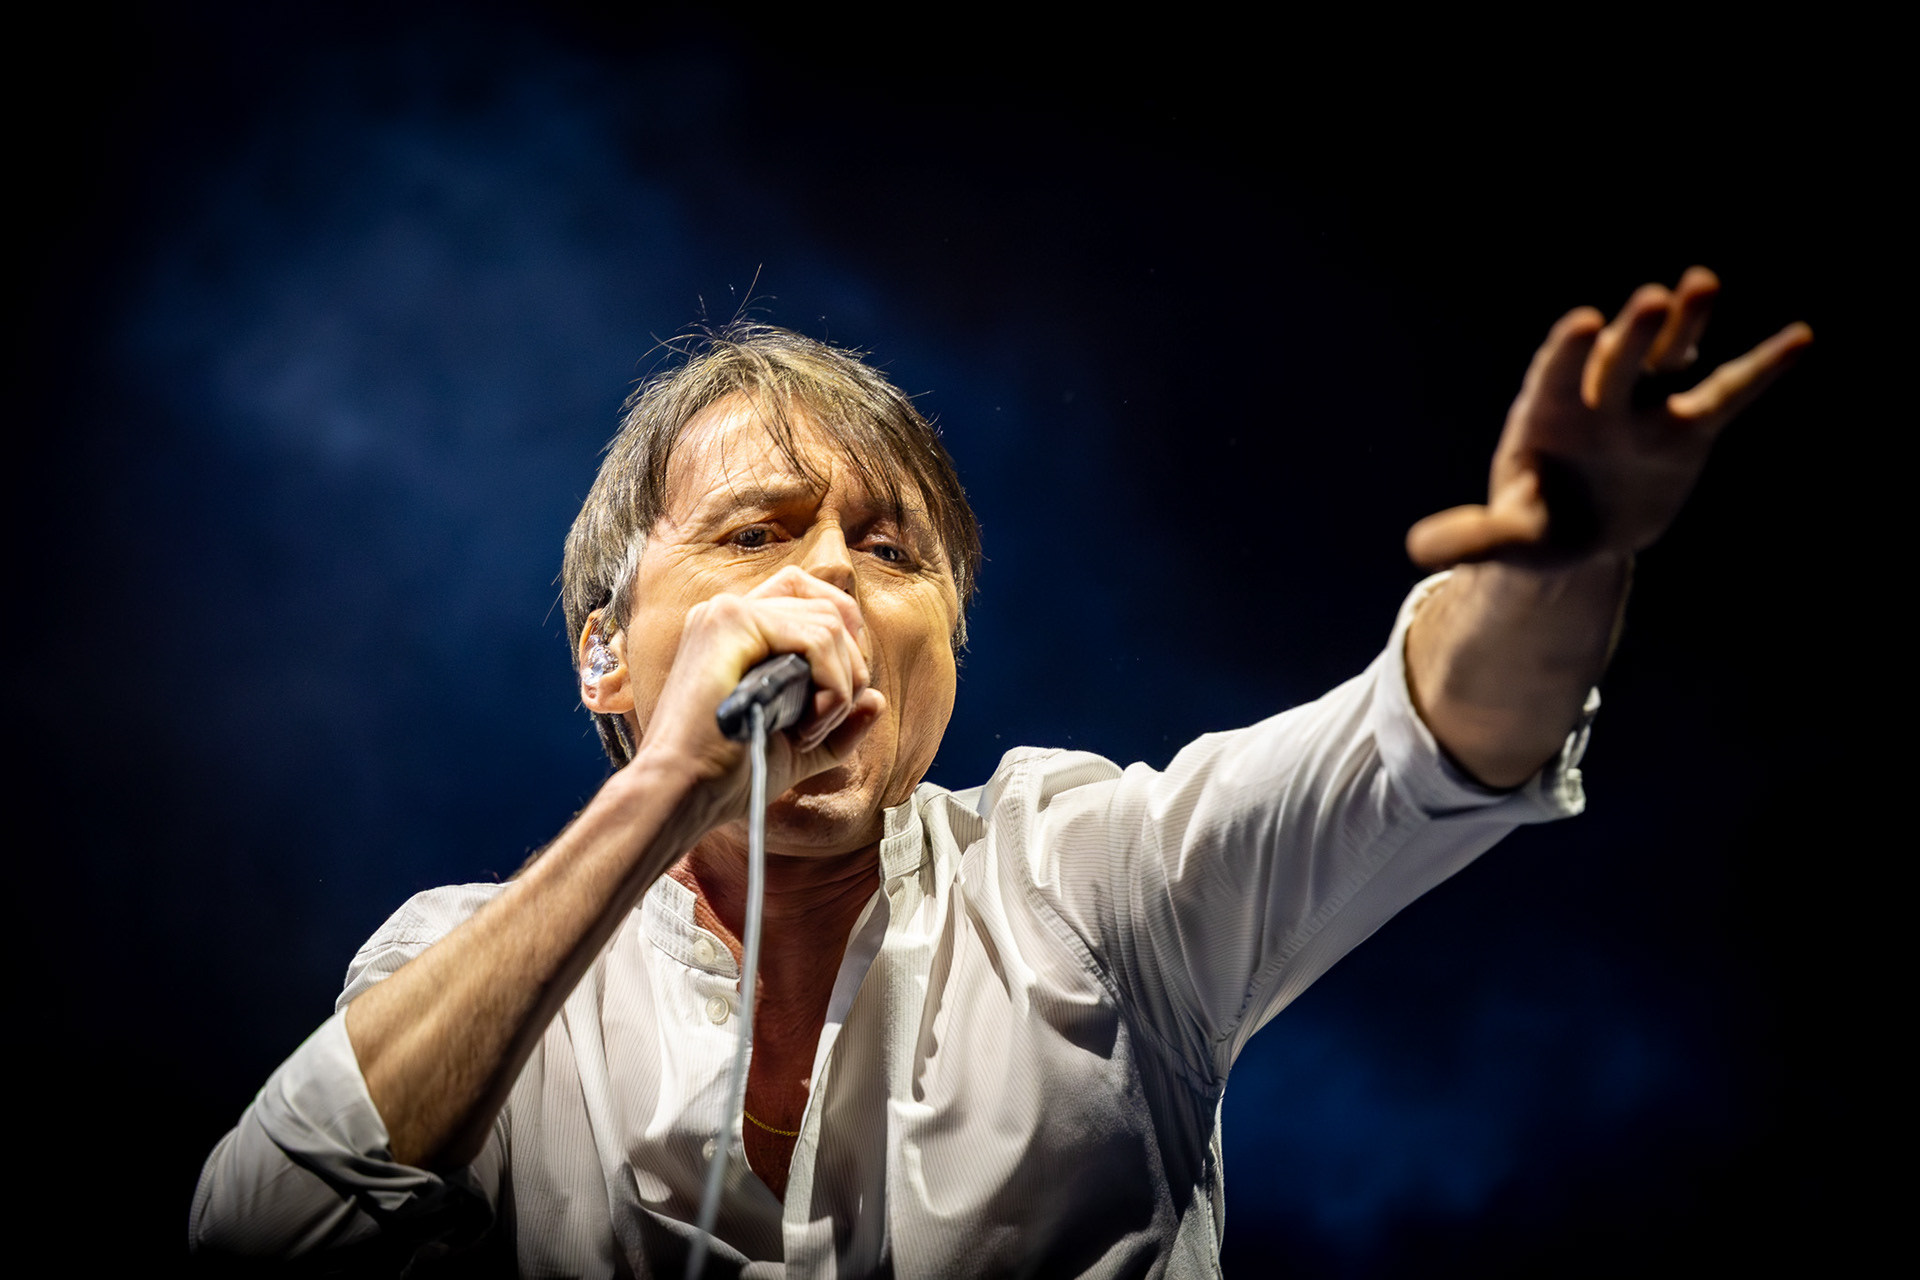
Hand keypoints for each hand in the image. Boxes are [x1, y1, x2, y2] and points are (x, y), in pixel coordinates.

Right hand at [634, 565, 886, 821]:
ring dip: (839, 686)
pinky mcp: (730, 623)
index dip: (842, 633)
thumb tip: (878, 699)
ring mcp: (726, 613)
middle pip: (827, 606)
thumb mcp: (798, 748)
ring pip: (829, 624)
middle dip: (849, 667)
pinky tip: (805, 729)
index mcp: (736, 631)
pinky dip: (831, 688)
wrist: (685, 795)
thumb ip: (840, 724)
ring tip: (809, 732)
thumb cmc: (731, 775)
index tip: (844, 689)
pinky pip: (816, 639)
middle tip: (824, 722)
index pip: (807, 593)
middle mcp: (728, 612)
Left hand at [1406, 268, 1811, 567]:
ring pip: (1667, 357)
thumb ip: (1472, 538)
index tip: (1584, 323)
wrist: (1579, 536)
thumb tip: (1418, 547)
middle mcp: (1597, 398)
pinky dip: (1762, 369)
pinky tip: (1800, 337)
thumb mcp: (1506, 540)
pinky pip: (1729, 393)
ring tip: (1702, 284)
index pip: (1555, 376)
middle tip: (1650, 299)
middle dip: (1632, 333)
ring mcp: (1645, 406)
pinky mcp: (1688, 426)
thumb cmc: (1535, 527)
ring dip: (1685, 325)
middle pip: (1616, 359)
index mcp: (1546, 415)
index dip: (1568, 352)